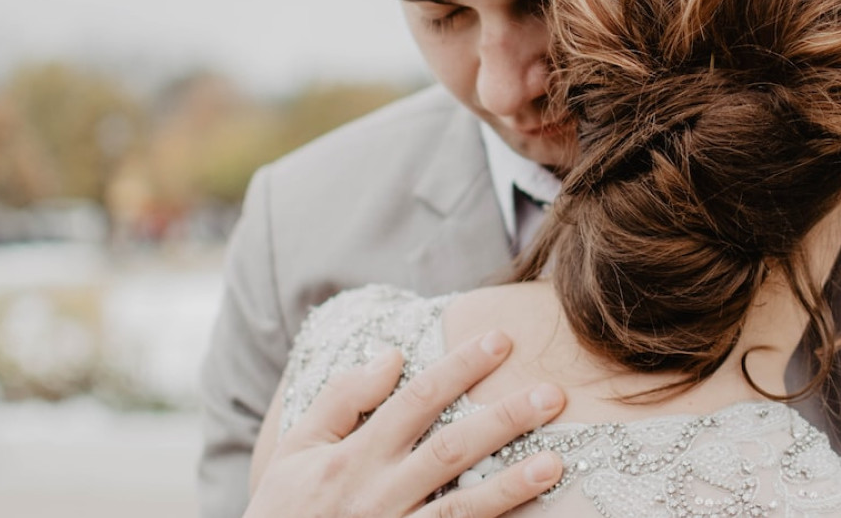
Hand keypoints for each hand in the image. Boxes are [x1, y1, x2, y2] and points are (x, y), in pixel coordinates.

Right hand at [244, 330, 565, 517]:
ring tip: (556, 463)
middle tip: (554, 394)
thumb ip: (341, 399)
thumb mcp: (295, 450)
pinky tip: (528, 514)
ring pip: (462, 507)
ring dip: (511, 485)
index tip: (501, 340)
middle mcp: (378, 493)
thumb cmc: (285, 508)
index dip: (461, 368)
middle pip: (451, 449)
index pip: (417, 399)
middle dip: (504, 419)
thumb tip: (393, 355)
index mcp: (352, 455)